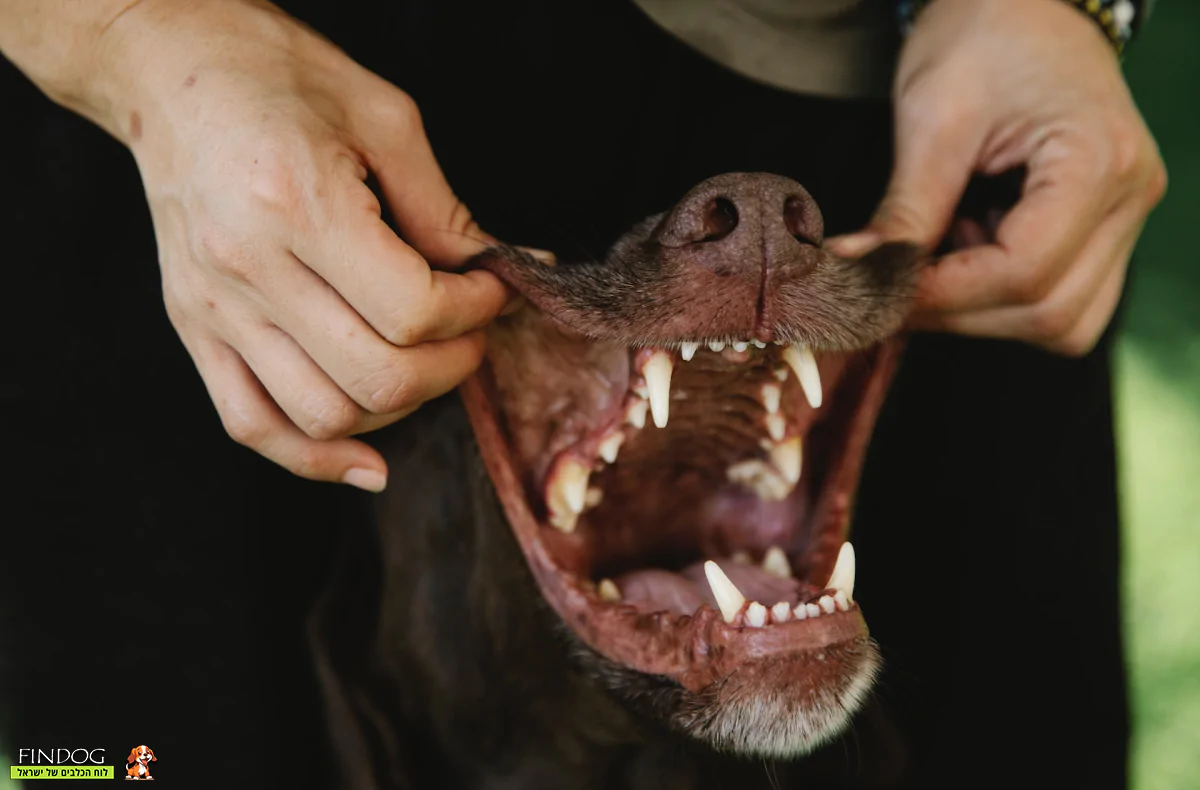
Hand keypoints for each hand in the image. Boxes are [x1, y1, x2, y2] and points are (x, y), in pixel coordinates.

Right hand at [97, 0, 512, 489]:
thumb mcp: (384, 120)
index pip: (413, 311)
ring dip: (396, 405)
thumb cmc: (279, 80)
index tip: (490, 289)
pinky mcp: (194, 327)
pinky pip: (252, 425)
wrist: (171, 71)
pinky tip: (368, 461)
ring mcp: (213, 307)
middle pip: (378, 375)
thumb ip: (446, 210)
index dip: (475, 310)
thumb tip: (510, 268)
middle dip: (451, 365)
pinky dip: (315, 458)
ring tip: (421, 362)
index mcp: (298, 206)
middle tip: (470, 330)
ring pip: (324, 415)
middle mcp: (248, 268)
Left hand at [829, 0, 1165, 355]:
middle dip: (960, 314)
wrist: (1024, 2)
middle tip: (891, 291)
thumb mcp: (933, 118)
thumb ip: (905, 211)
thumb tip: (856, 276)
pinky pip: (1062, 297)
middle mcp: (1132, 198)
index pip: (1025, 272)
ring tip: (935, 261)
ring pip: (1063, 321)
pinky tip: (963, 253)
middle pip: (1051, 312)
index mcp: (1101, 161)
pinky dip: (1003, 296)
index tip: (879, 293)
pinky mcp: (1105, 227)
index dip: (944, 296)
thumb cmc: (984, 36)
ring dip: (984, 312)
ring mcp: (1126, 217)